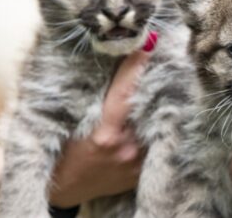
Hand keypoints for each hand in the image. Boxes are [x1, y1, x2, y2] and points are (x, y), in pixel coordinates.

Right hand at [49, 41, 154, 207]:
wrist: (63, 188)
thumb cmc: (61, 149)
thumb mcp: (69, 121)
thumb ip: (92, 94)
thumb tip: (112, 58)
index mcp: (104, 135)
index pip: (125, 93)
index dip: (137, 66)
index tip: (149, 42)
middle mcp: (126, 149)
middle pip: (149, 106)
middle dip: (157, 81)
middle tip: (166, 56)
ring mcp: (137, 162)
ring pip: (158, 123)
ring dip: (161, 102)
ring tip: (169, 77)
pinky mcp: (143, 170)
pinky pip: (157, 141)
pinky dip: (158, 123)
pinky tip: (160, 108)